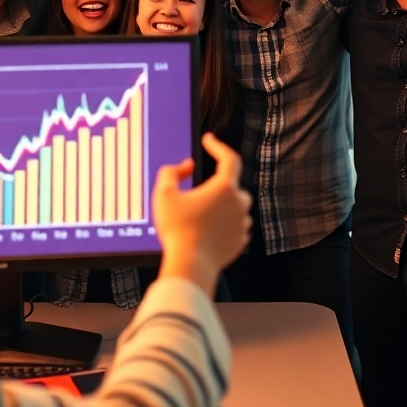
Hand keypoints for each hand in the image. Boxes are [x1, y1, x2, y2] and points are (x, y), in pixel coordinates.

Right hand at [155, 134, 252, 296]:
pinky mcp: (240, 242)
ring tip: (201, 216)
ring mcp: (241, 224)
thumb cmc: (177, 230)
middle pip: (232, 186)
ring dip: (223, 207)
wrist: (190, 266)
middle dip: (218, 185)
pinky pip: (235, 227)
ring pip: (236, 207)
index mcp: (224, 188)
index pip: (228, 158)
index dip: (217, 146)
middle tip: (198, 193)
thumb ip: (171, 172)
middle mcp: (238, 204)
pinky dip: (225, 225)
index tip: (208, 140)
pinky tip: (208, 231)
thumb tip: (185, 166)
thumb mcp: (164, 195)